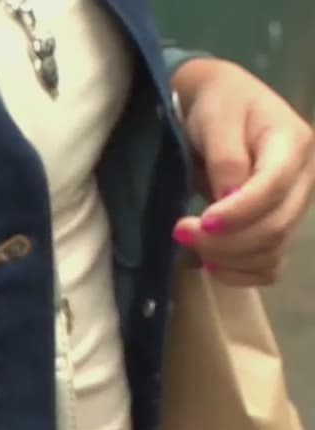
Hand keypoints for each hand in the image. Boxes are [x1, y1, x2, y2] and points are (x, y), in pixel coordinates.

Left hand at [171, 58, 314, 285]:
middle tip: (180, 232)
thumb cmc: (218, 105)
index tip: (200, 221)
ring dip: (229, 260)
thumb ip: (225, 158)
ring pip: (272, 251)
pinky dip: (242, 273)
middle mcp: (304, 179)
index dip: (237, 213)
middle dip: (224, 240)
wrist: (221, 102)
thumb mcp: (217, 120)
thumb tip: (227, 200)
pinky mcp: (279, 224)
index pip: (273, 189)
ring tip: (191, 245)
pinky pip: (271, 264)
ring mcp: (295, 205)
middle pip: (274, 227)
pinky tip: (212, 265)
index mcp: (293, 145)